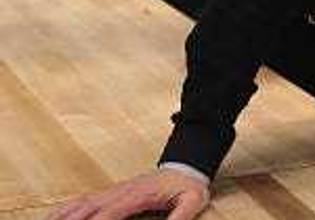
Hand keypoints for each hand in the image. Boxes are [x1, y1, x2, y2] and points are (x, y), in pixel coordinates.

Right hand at [46, 168, 209, 219]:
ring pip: (81, 204)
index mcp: (137, 195)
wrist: (185, 167)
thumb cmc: (187, 186)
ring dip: (63, 216)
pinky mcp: (110, 193)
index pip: (110, 213)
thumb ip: (181, 217)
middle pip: (88, 210)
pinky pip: (83, 200)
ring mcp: (113, 191)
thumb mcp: (193, 201)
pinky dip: (66, 209)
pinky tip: (55, 217)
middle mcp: (120, 192)